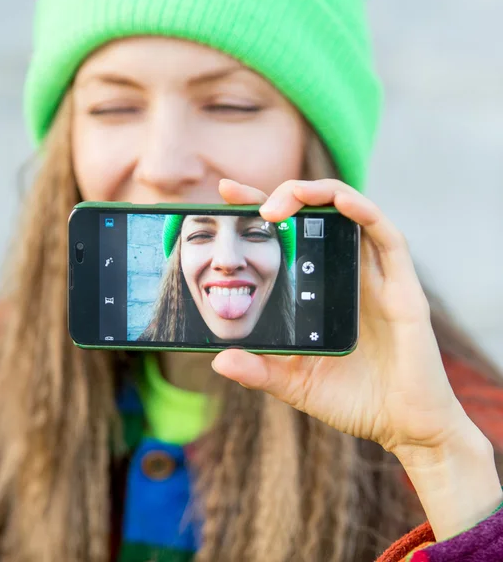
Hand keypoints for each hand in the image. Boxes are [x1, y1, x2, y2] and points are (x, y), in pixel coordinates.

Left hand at [215, 177, 465, 454]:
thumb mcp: (293, 383)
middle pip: (317, 215)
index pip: (289, 236)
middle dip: (285, 195)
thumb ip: (258, 370)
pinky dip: (364, 213)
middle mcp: (346, 274)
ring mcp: (375, 277)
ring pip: (352, 212)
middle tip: (249, 202)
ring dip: (320, 195)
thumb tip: (218, 359)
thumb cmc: (351, 400)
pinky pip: (388, 237)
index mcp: (318, 289)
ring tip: (285, 200)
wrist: (403, 428)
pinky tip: (340, 205)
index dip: (259, 208)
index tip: (227, 195)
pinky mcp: (402, 287)